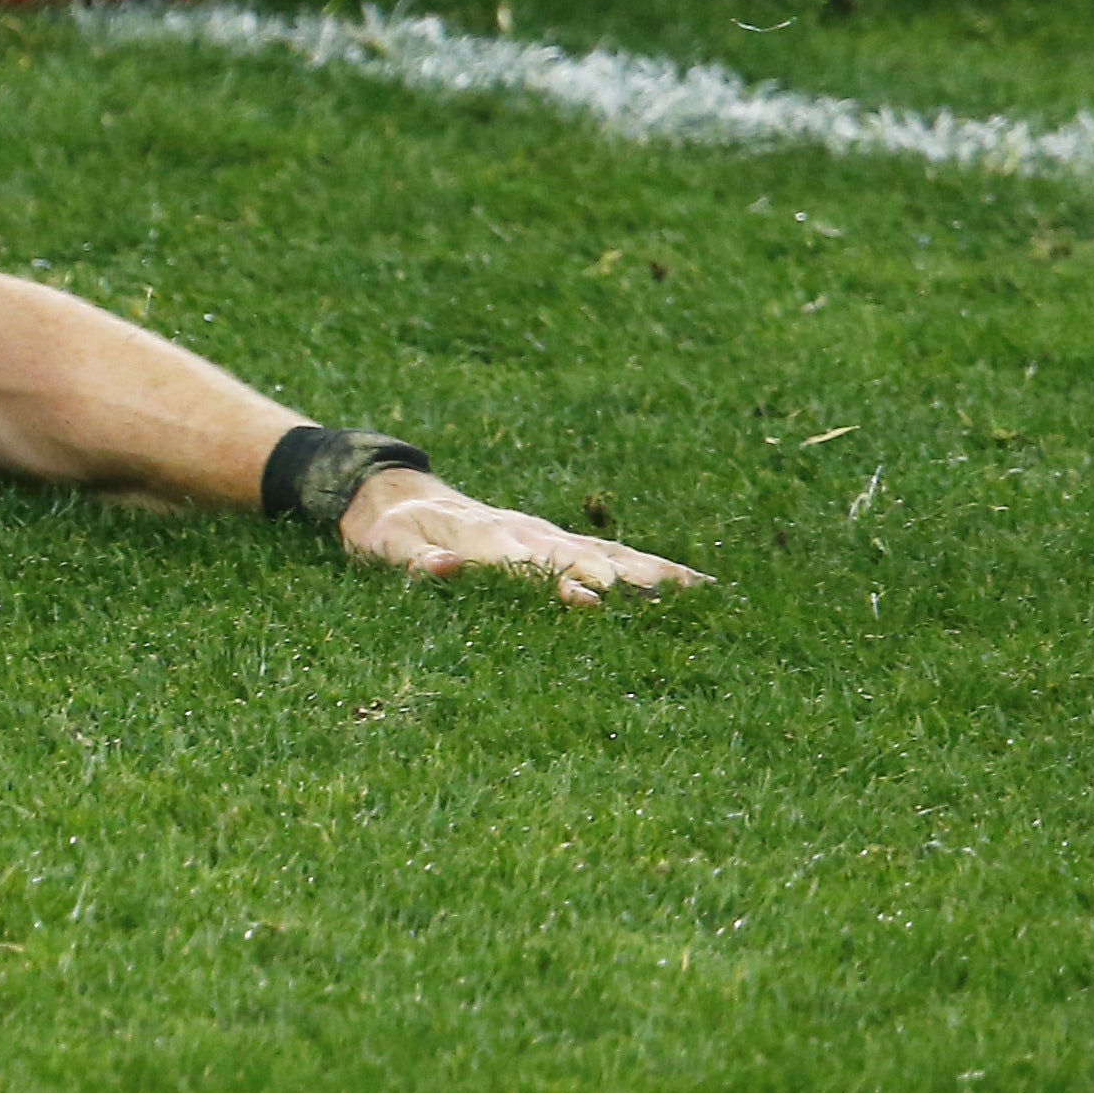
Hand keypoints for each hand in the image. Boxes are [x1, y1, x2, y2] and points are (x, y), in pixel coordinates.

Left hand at [337, 469, 709, 608]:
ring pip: (611, 552)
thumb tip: (442, 569)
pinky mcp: (558, 540)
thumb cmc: (387, 531)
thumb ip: (414, 562)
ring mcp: (548, 534)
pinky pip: (612, 551)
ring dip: (655, 572)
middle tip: (680, 599)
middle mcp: (528, 532)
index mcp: (488, 538)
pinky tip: (692, 585)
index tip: (596, 599)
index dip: (561, 581)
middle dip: (629, 577)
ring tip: (707, 593)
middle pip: (587, 555)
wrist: (392, 493)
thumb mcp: (386, 548)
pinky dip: (652, 567)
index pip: (532, 563)